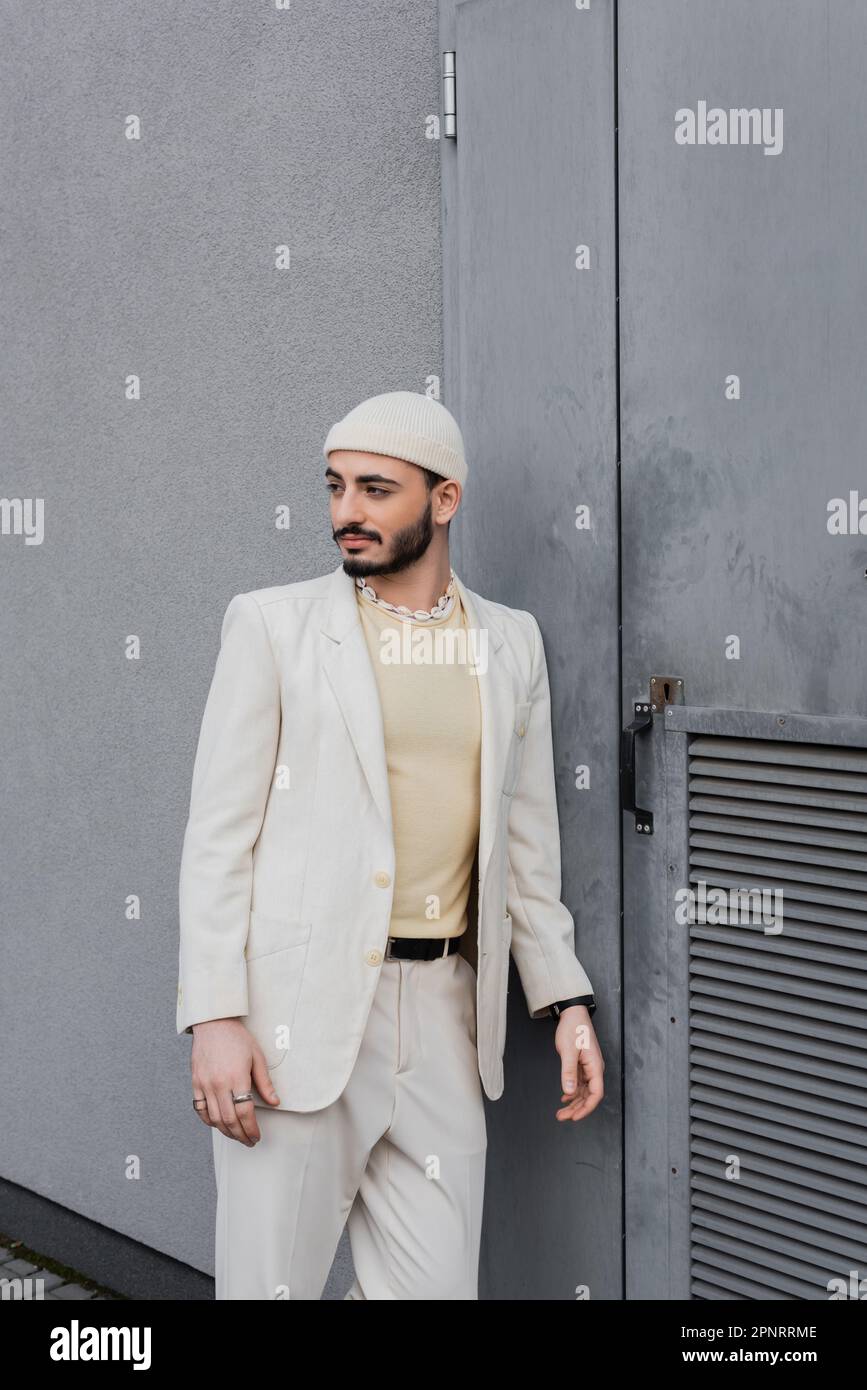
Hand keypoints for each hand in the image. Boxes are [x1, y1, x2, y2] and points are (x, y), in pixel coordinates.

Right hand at [190, 1018, 280, 1144]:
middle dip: (241, 1135)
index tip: (257, 1136)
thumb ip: (265, 1082)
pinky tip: (218, 1124)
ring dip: (226, 1131)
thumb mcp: (257, 1057)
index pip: (245, 1112)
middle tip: (249, 1141)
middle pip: (229, 1119)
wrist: (213, 1023)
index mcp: (237, 1077)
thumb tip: (275, 1102)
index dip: (252, 1128)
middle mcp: (219, 1083)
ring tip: (236, 1136)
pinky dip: (208, 1121)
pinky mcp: (195, 1083)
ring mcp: (205, 1084)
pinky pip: (200, 1109)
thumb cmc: (237, 1038)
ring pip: (214, 1118)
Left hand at [553, 1006, 603, 1121]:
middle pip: (589, 1095)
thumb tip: (569, 1091)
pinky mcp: (583, 1064)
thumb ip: (568, 1072)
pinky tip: (565, 1097)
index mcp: (595, 1066)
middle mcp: (594, 1069)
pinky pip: (580, 1083)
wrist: (573, 1013)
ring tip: (561, 1112)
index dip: (586, 1108)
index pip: (596, 1094)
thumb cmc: (574, 1028)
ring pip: (584, 1091)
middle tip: (562, 1117)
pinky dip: (573, 1092)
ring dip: (574, 1102)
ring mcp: (589, 1067)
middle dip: (576, 1109)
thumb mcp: (568, 1050)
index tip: (574, 1117)